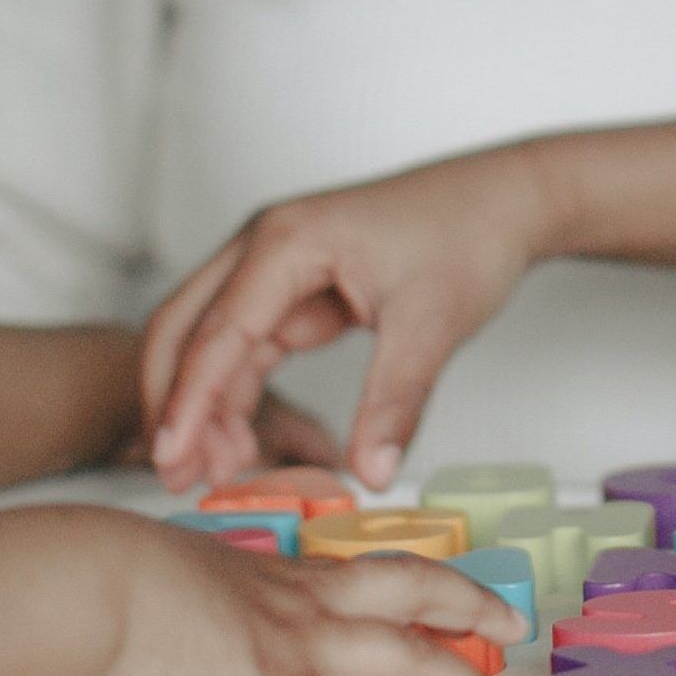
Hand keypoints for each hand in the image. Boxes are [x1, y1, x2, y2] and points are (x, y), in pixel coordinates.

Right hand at [83, 517, 529, 675]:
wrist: (89, 586)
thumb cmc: (105, 578)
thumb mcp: (172, 579)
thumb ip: (201, 620)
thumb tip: (189, 653)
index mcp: (279, 577)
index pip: (375, 574)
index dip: (429, 583)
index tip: (462, 596)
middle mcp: (304, 604)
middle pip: (417, 604)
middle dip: (477, 622)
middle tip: (513, 646)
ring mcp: (300, 647)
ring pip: (414, 663)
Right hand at [141, 152, 559, 490]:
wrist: (505, 199)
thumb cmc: (469, 234)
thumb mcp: (433, 324)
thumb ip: (396, 402)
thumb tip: (371, 473)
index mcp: (287, 241)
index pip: (217, 332)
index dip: (189, 402)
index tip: (170, 459)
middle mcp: (266, 246)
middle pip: (185, 328)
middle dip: (173, 402)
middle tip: (174, 475)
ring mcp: (276, 266)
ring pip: (212, 342)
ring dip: (205, 405)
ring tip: (213, 475)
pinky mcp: (295, 288)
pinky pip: (246, 347)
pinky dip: (237, 394)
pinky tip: (243, 443)